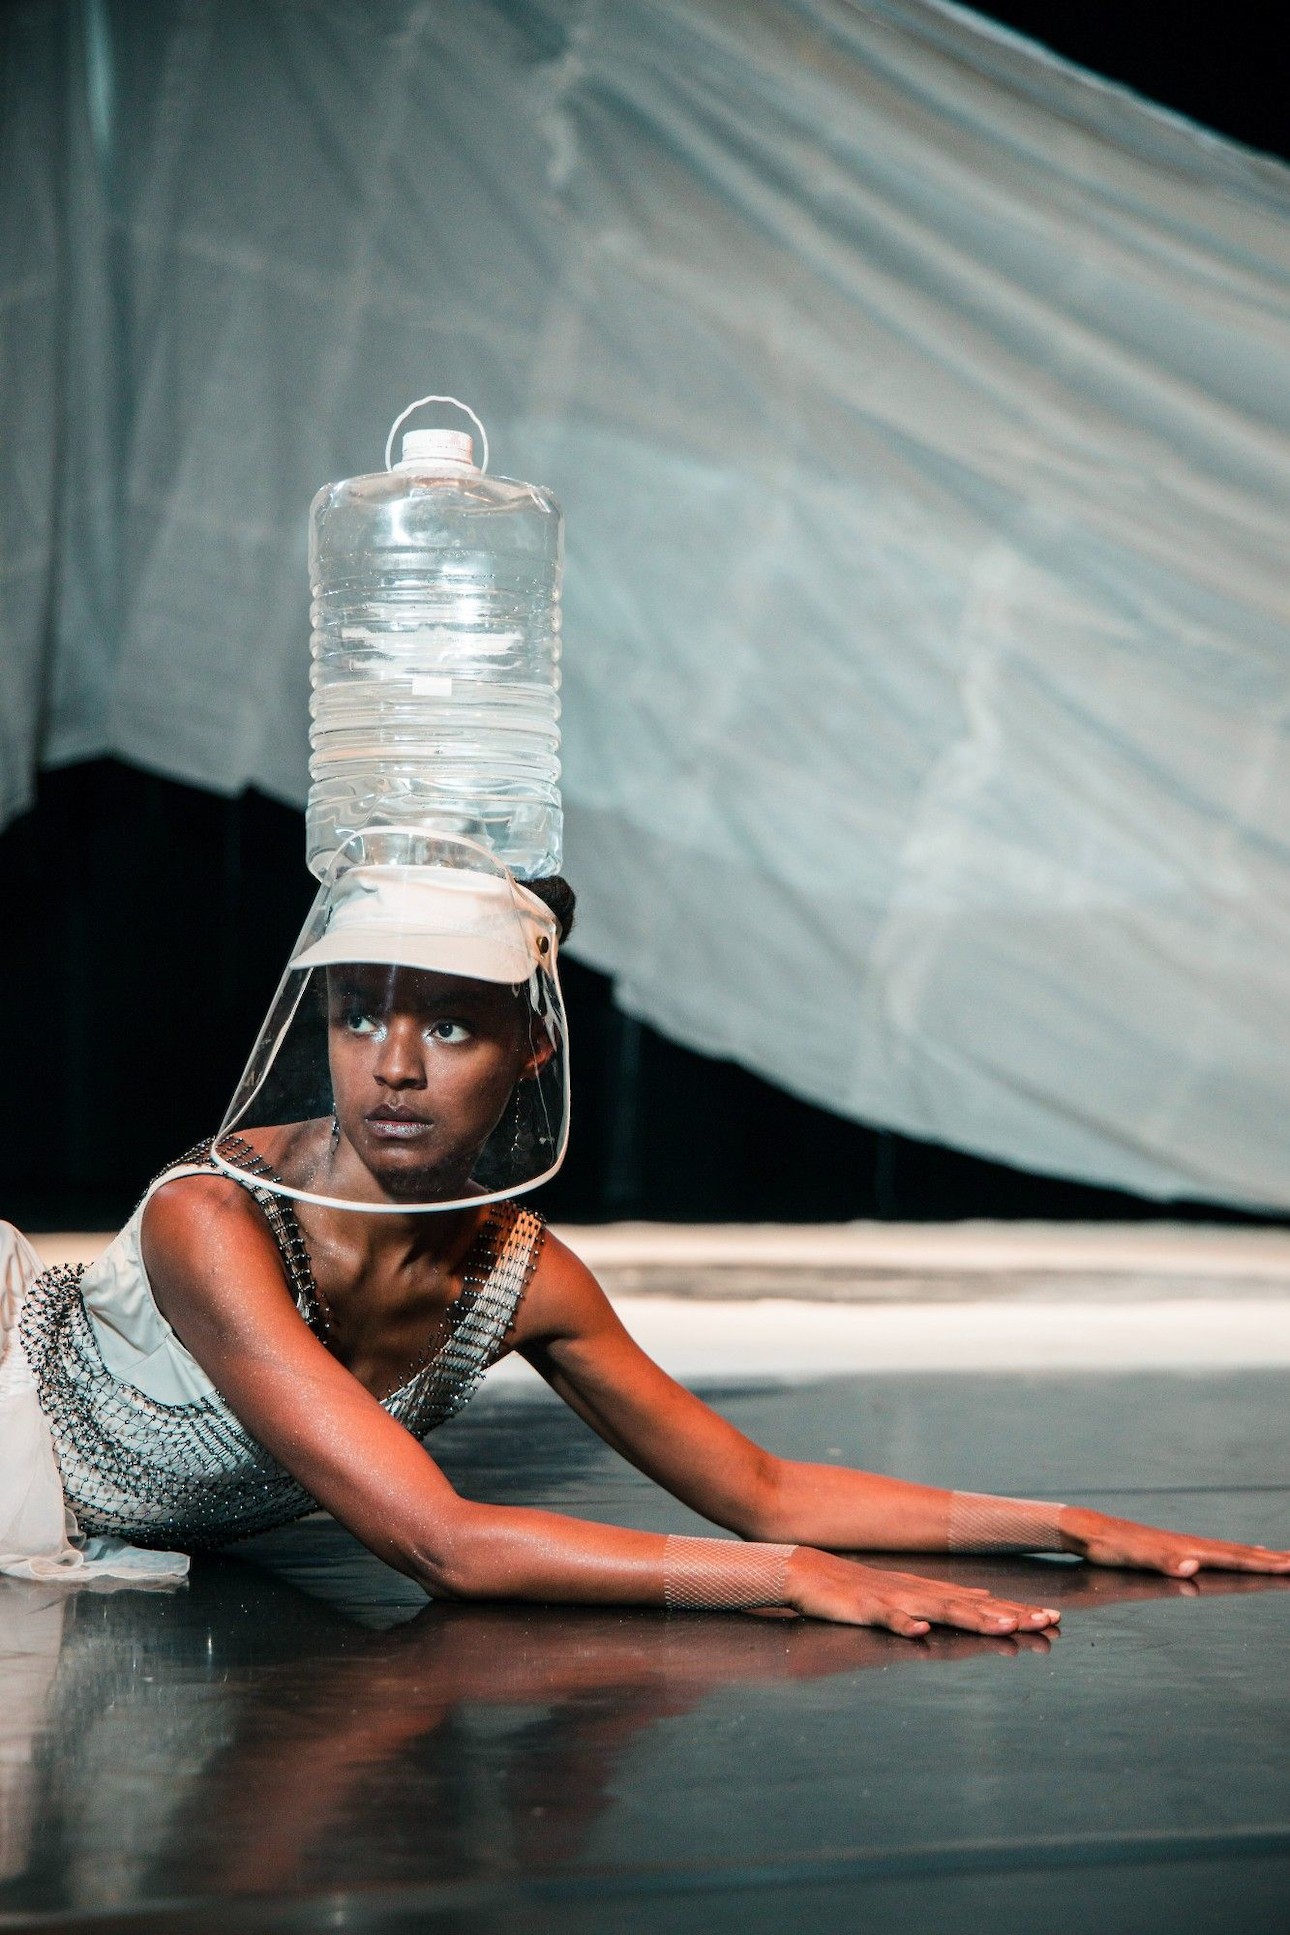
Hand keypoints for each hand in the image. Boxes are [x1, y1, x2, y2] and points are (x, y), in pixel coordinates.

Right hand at [787, 1549, 1060, 1636]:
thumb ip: (943, 1599)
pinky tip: (920, 1632)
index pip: (981, 1603)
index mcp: (929, 1592)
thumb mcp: (906, 1594)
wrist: (806, 1570)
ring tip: (1002, 1626)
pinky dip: (904, 1623)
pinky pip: (886, 1617)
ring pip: (938, 1609)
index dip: (1017, 1610)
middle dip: (1010, 1614)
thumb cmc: (856, 1587)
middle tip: (1047, 1621)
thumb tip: (985, 1602)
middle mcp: (918, 1593)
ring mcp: (892, 1598)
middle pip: (971, 1606)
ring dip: (971, 1617)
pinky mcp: (864, 1607)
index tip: (1053, 1619)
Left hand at [1060, 1507, 1289, 1577]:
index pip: (1234, 1558)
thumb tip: (1193, 1565)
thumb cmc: (1110, 1546)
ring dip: (1258, 1556)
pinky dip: (1238, 1555)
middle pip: (1240, 1552)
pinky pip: (1218, 1552)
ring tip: (1281, 1558)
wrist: (1090, 1529)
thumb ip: (1164, 1562)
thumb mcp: (1134, 1557)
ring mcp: (1185, 1546)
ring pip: (1231, 1551)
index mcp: (1188, 1549)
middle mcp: (1191, 1545)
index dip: (1263, 1564)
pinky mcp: (1177, 1549)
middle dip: (1272, 1559)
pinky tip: (1241, 1555)